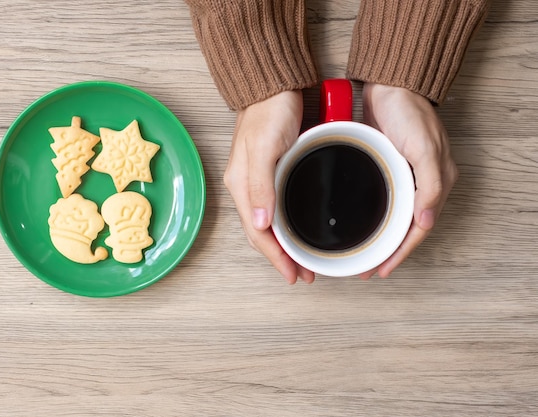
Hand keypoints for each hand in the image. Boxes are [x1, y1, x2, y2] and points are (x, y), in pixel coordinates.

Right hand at [223, 90, 314, 283]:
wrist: (272, 85)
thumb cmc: (269, 111)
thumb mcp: (264, 147)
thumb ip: (261, 184)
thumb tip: (261, 224)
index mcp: (241, 185)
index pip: (257, 232)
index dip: (275, 257)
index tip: (294, 275)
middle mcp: (245, 187)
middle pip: (260, 233)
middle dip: (279, 258)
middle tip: (303, 274)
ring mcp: (256, 180)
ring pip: (267, 224)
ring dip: (282, 245)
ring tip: (300, 260)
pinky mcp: (268, 172)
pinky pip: (273, 209)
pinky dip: (284, 226)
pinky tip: (295, 230)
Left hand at [359, 83, 458, 278]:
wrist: (390, 84)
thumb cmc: (409, 113)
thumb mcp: (424, 148)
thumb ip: (430, 185)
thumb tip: (426, 222)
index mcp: (436, 183)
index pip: (419, 229)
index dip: (401, 252)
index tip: (382, 269)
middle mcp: (421, 184)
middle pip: (405, 228)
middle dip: (388, 251)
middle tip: (366, 268)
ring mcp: (402, 176)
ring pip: (392, 217)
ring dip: (379, 237)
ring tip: (361, 253)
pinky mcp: (385, 166)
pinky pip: (381, 200)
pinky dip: (372, 216)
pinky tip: (358, 224)